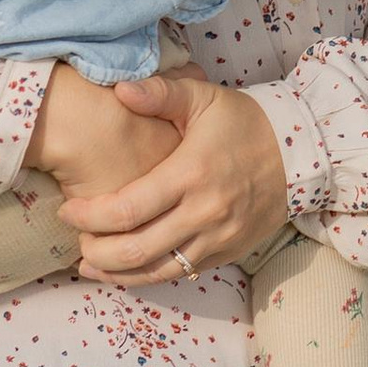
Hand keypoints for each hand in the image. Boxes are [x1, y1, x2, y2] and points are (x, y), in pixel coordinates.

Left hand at [55, 66, 290, 278]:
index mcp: (191, 174)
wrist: (299, 154)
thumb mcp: (204, 98)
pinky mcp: (228, 252)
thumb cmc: (244, 123)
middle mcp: (204, 213)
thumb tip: (120, 90)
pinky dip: (148, 276)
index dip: (88, 216)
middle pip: (136, 249)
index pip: (127, 210)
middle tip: (75, 240)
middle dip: (96, 251)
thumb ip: (160, 94)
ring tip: (89, 265)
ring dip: (117, 273)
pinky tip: (126, 270)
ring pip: (157, 271)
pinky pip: (180, 273)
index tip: (67, 210)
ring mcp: (218, 238)